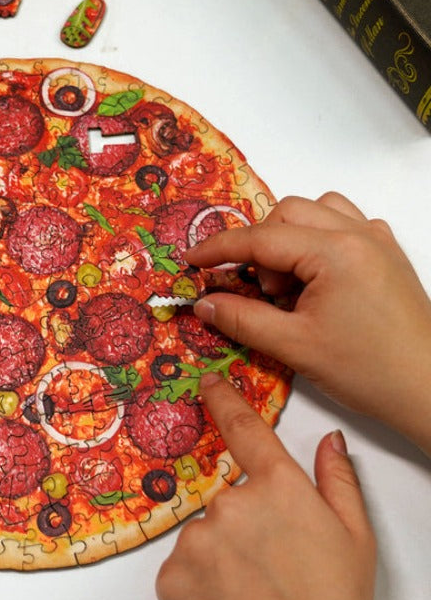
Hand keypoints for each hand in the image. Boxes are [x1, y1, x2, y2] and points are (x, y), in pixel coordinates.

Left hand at [156, 374, 375, 599]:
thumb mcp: (354, 539)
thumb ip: (338, 481)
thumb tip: (329, 441)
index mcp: (277, 488)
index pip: (245, 429)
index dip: (224, 400)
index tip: (208, 383)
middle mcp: (230, 502)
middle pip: (227, 500)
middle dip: (242, 526)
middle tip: (267, 567)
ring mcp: (195, 536)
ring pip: (203, 536)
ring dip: (219, 557)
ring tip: (249, 592)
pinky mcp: (170, 572)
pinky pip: (181, 568)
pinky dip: (198, 584)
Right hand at [186, 192, 430, 452]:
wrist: (430, 389)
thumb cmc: (368, 370)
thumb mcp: (293, 347)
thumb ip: (241, 319)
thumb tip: (204, 302)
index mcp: (335, 252)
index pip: (261, 238)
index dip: (219, 248)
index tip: (192, 260)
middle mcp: (359, 234)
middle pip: (287, 213)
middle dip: (261, 247)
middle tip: (263, 293)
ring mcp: (377, 240)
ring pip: (317, 210)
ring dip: (290, 237)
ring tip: (291, 283)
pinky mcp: (388, 253)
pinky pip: (345, 223)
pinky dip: (319, 240)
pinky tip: (318, 277)